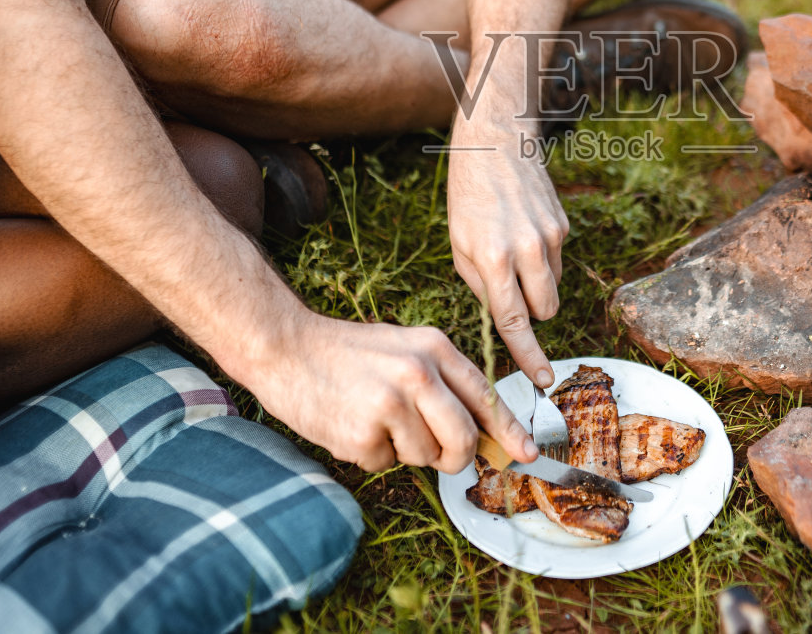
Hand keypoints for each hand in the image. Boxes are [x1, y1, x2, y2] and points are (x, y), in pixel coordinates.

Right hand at [248, 313, 538, 473]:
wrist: (285, 347)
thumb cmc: (347, 353)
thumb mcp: (404, 349)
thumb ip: (443, 383)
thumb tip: (482, 432)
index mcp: (434, 348)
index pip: (485, 396)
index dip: (509, 431)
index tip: (526, 453)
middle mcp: (419, 373)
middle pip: (463, 440)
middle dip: (453, 457)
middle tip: (434, 453)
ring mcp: (390, 403)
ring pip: (424, 457)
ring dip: (402, 451)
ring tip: (374, 418)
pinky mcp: (363, 432)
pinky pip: (384, 464)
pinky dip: (369, 455)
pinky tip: (351, 425)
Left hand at [446, 118, 568, 389]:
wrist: (496, 142)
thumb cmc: (469, 195)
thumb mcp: (459, 243)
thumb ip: (481, 285)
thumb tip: (504, 317)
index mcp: (492, 257)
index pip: (513, 321)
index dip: (528, 356)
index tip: (543, 380)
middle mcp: (526, 249)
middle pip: (545, 311)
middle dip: (532, 312)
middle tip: (510, 291)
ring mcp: (550, 236)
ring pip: (554, 288)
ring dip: (537, 285)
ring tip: (513, 252)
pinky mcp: (564, 225)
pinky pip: (558, 262)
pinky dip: (543, 259)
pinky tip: (524, 231)